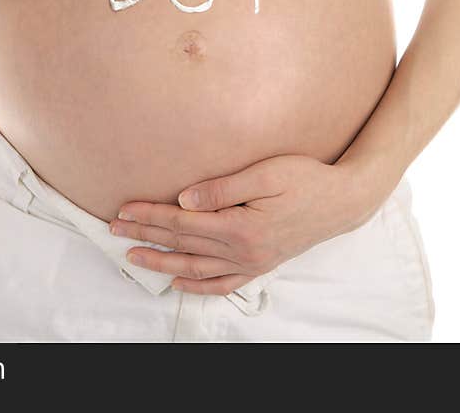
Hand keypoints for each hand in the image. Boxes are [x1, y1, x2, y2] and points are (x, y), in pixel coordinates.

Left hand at [109, 155, 384, 294]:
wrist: (344, 201)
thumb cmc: (306, 179)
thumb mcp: (265, 174)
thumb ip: (222, 189)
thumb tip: (183, 200)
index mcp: (240, 227)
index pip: (181, 222)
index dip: (149, 216)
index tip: (123, 210)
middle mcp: (243, 251)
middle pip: (182, 245)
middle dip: (145, 237)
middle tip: (114, 231)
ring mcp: (252, 262)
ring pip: (196, 268)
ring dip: (162, 264)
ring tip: (134, 258)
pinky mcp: (261, 264)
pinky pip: (224, 283)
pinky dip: (199, 286)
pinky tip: (180, 283)